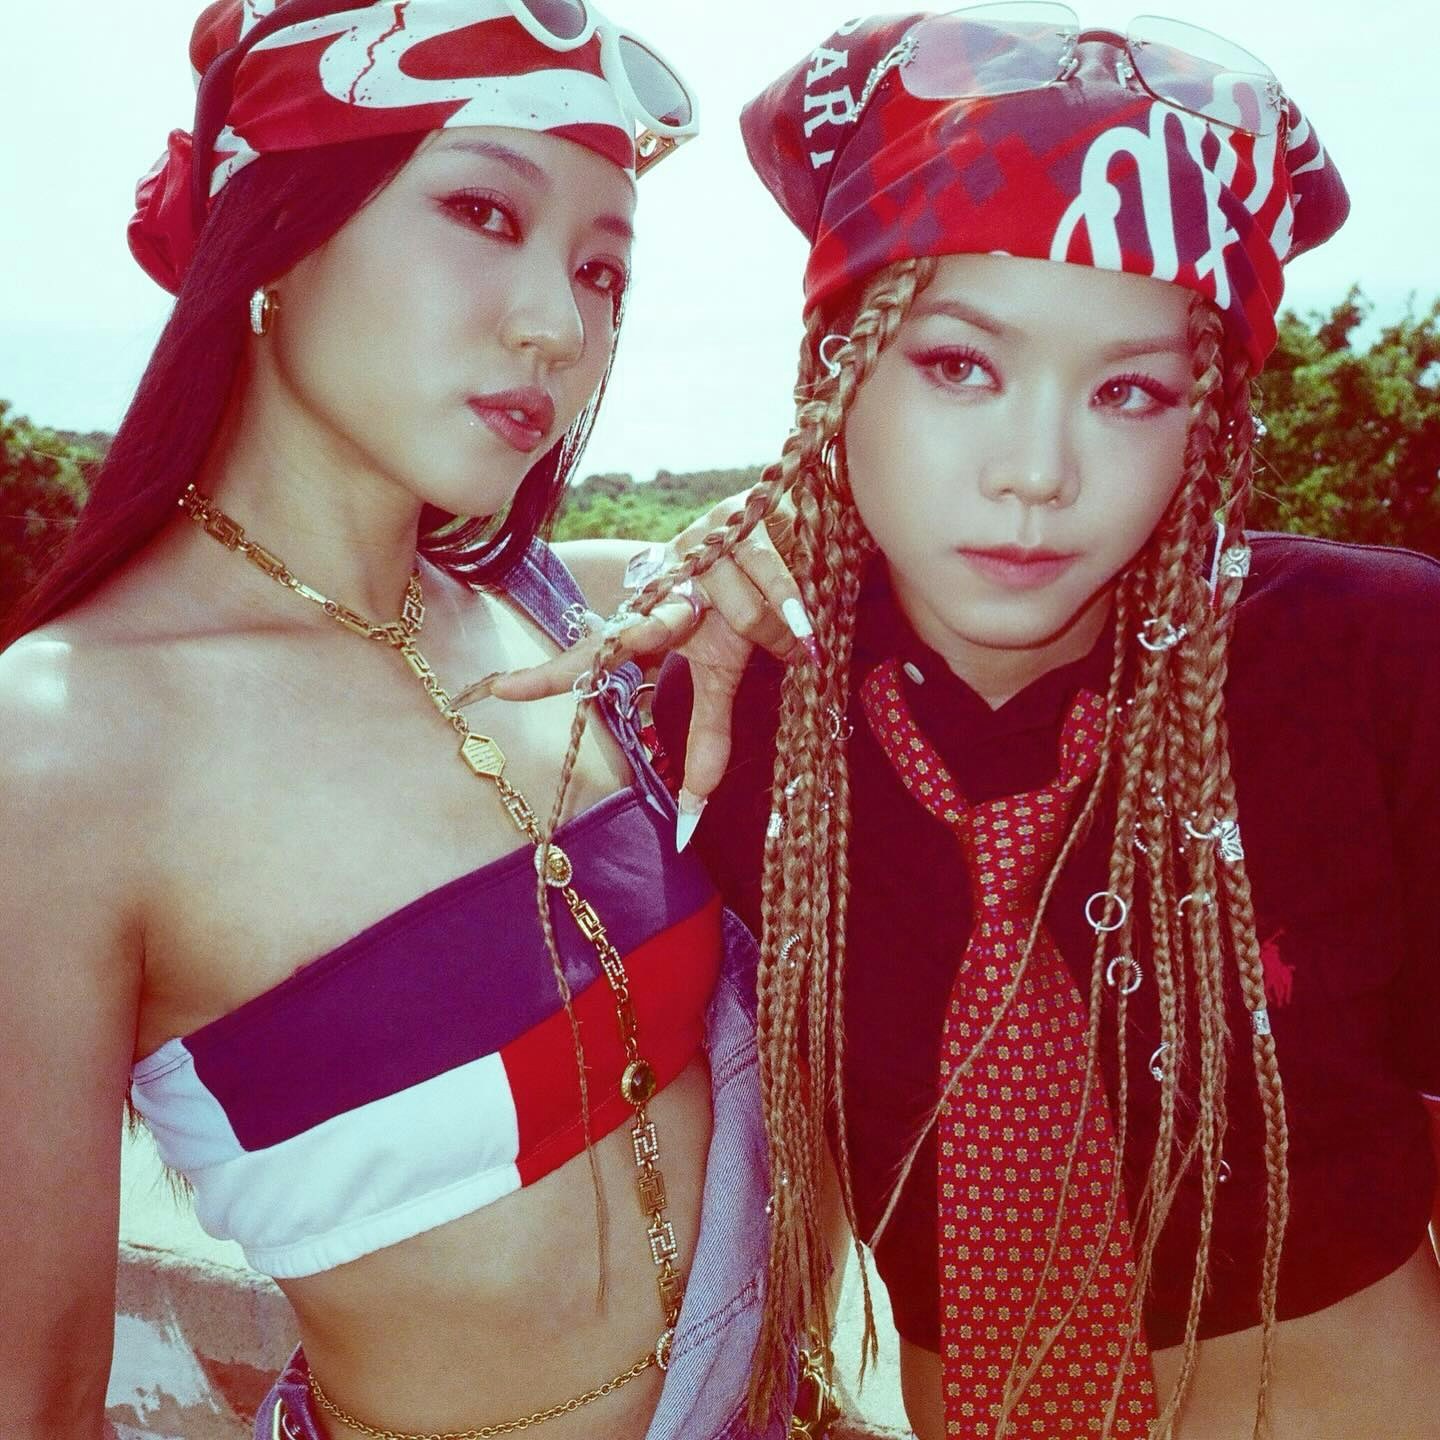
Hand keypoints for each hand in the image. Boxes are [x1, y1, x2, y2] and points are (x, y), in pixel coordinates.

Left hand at [490, 487, 808, 810]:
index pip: (596, 652)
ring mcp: (700, 547)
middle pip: (651, 623)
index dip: (552, 673)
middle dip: (651, 632)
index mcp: (650, 616)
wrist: (784, 524)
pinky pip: (774, 585)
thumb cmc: (743, 602)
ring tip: (789, 633)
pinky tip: (805, 621)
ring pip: (742, 618)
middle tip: (660, 636)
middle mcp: (664, 581)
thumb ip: (708, 735)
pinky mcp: (741, 522)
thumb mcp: (724, 671)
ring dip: (773, 635)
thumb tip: (696, 812)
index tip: (502, 691)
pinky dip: (793, 611)